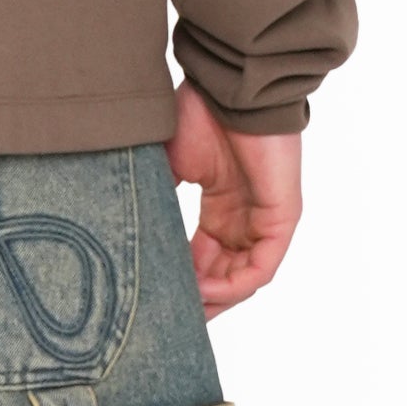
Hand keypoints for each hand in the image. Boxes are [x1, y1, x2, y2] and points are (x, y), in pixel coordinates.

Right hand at [166, 81, 301, 317]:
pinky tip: (203, 290)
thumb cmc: (200, 114)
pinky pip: (259, 268)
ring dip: (213, 299)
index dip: (181, 281)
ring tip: (182, 311)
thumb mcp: (167, 163)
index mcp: (220, 205)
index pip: (203, 257)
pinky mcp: (282, 220)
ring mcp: (265, 221)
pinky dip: (232, 286)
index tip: (154, 298)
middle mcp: (244, 218)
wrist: (230, 87)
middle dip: (196, 299)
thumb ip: (155, 197)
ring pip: (240, 278)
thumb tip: (124, 228)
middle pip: (222, 274)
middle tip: (165, 318)